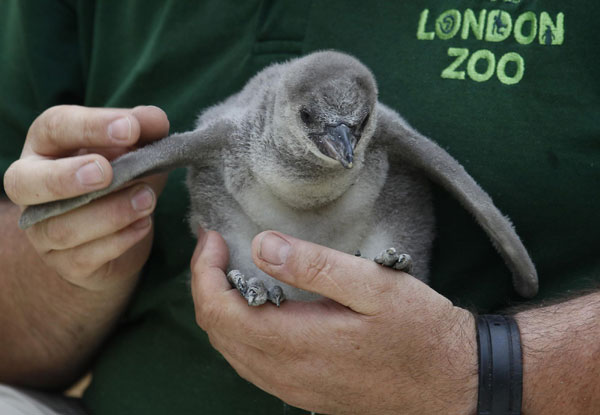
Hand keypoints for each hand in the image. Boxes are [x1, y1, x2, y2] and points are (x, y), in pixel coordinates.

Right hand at [3, 105, 169, 291]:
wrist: (120, 234)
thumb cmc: (121, 179)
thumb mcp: (134, 150)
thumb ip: (143, 132)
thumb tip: (155, 120)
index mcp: (47, 146)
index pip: (54, 127)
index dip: (90, 126)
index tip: (130, 128)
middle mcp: (32, 187)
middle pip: (26, 181)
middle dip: (66, 176)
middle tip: (107, 172)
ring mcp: (43, 230)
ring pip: (61, 227)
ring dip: (109, 212)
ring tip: (147, 199)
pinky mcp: (65, 263)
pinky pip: (84, 257)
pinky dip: (119, 240)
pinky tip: (144, 225)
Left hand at [192, 229, 477, 414]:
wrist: (451, 385)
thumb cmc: (420, 332)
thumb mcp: (375, 286)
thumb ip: (316, 266)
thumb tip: (261, 245)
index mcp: (298, 343)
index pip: (220, 312)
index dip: (204, 272)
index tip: (211, 238)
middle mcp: (286, 373)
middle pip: (217, 332)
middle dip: (205, 285)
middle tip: (215, 248)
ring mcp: (293, 388)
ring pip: (230, 351)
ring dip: (219, 309)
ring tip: (228, 271)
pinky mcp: (304, 393)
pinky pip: (251, 365)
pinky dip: (238, 331)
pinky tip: (255, 307)